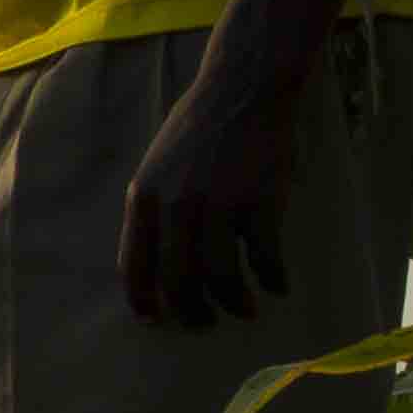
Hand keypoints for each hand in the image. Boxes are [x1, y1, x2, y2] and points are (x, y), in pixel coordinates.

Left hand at [117, 48, 301, 328]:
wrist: (243, 88)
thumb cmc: (200, 127)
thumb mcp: (158, 165)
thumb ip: (154, 209)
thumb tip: (157, 262)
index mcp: (144, 198)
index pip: (135, 266)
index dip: (144, 301)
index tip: (155, 321)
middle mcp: (175, 206)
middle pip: (179, 282)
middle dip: (192, 313)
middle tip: (205, 323)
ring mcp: (218, 205)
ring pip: (221, 279)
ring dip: (235, 304)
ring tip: (244, 310)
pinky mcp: (259, 202)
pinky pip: (264, 258)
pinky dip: (272, 279)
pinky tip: (277, 284)